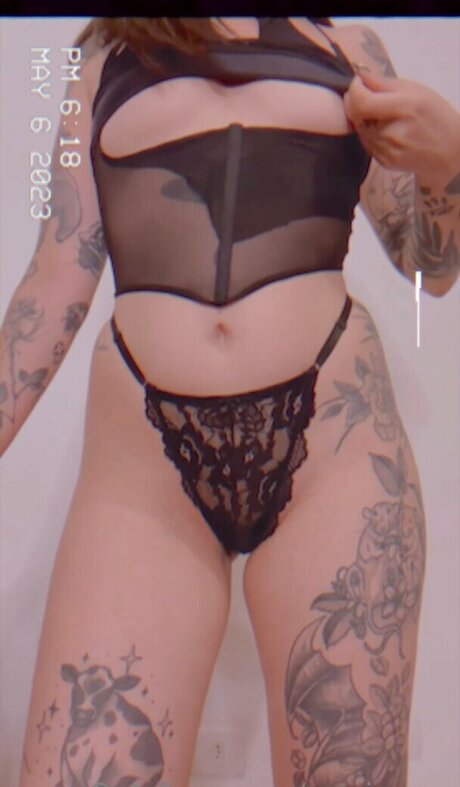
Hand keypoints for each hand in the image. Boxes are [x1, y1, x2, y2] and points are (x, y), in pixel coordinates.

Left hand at [343, 70, 459, 186]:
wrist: (447, 152)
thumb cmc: (434, 116)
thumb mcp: (416, 90)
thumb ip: (384, 83)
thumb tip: (360, 76)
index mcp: (404, 108)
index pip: (363, 102)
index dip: (354, 90)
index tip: (357, 83)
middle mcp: (393, 132)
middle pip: (357, 116)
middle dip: (354, 102)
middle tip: (362, 94)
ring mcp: (387, 150)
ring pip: (359, 129)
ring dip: (362, 118)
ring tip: (379, 113)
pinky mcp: (383, 161)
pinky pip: (366, 142)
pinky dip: (369, 132)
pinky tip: (384, 128)